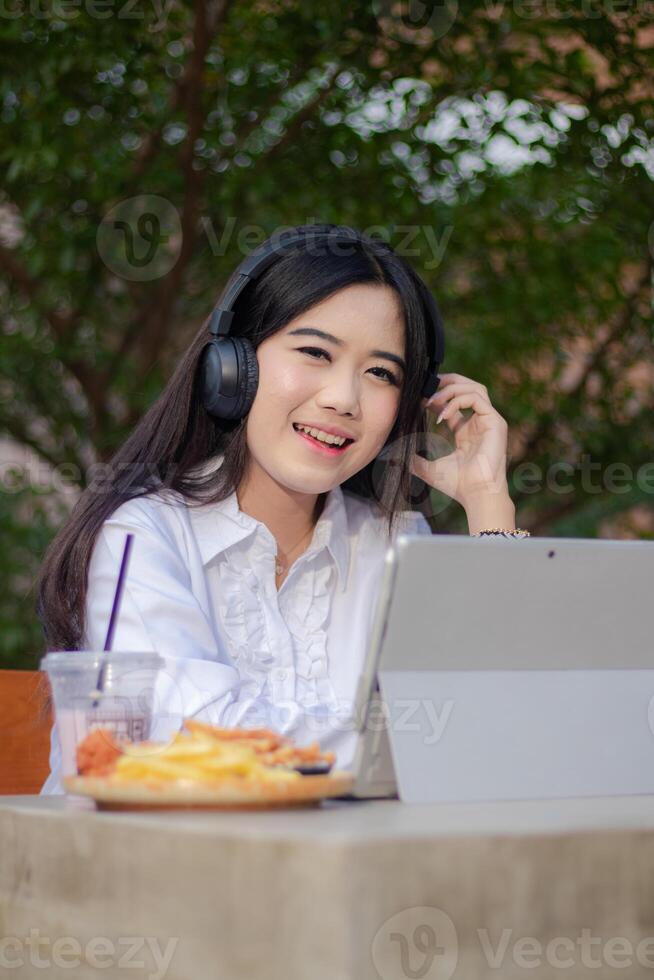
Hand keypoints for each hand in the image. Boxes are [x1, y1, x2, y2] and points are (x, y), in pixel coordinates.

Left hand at [410, 372, 509, 506]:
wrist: (476, 495)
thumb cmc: (458, 486)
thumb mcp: (430, 469)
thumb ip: (415, 461)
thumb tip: (394, 459)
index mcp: (467, 431)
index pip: (454, 402)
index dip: (437, 395)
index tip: (419, 398)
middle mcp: (480, 422)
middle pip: (468, 387)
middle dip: (447, 382)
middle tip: (427, 385)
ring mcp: (489, 421)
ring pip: (474, 388)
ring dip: (450, 389)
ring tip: (431, 399)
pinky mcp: (495, 422)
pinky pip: (476, 399)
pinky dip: (457, 401)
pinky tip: (441, 415)